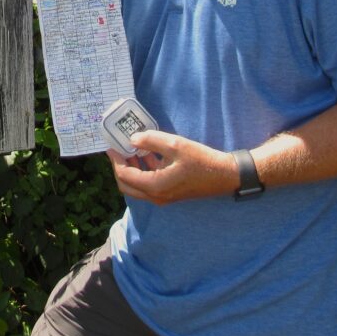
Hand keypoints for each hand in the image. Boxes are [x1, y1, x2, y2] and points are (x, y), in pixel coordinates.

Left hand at [108, 131, 236, 205]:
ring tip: (130, 148)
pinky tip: (147, 153)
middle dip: (119, 166)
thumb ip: (151, 140)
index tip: (112, 146)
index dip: (115, 160)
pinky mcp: (170, 192)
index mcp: (154, 186)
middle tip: (118, 149)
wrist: (225, 175)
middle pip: (127, 185)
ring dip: (131, 168)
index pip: (124, 175)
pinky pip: (149, 184)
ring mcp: (163, 196)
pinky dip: (143, 170)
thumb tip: (133, 139)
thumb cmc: (202, 161)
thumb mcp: (176, 145)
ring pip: (137, 185)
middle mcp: (156, 196)